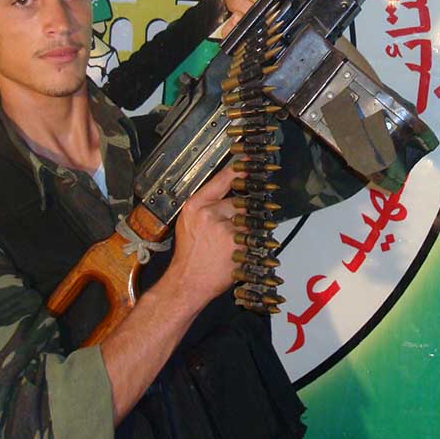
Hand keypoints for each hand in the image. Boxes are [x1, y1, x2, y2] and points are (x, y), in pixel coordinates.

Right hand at [165, 165, 239, 306]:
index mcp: (195, 205)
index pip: (222, 179)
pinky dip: (250, 243)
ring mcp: (224, 227)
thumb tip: (229, 195)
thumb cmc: (190, 253)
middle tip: (229, 231)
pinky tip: (237, 251)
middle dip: (239, 216)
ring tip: (231, 243)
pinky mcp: (237, 242)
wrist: (188, 281)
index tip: (251, 158)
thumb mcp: (189, 222)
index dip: (239, 168)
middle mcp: (209, 213)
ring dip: (245, 230)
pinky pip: (252, 235)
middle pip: (239, 202)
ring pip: (247, 219)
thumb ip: (207, 206)